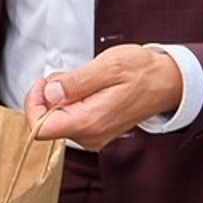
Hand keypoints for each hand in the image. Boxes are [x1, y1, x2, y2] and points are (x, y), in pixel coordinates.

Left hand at [22, 45, 181, 150]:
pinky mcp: (96, 131)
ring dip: (61, 97)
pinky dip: (72, 101)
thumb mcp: (108, 66)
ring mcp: (94, 135)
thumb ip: (76, 82)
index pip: (41, 128)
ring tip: (83, 79)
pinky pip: (71, 118)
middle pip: (48, 123)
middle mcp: (90, 136)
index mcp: (90, 122)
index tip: (45, 82)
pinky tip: (88, 87)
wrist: (168, 82)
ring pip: (59, 119)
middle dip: (49, 96)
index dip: (34, 103)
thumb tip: (49, 93)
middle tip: (69, 75)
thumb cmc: (142, 71)